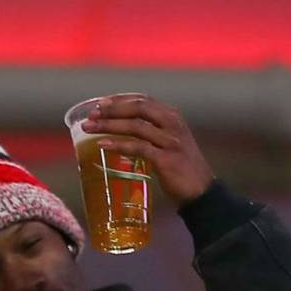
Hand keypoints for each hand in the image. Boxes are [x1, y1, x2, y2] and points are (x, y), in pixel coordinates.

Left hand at [80, 94, 214, 205]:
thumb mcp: (168, 141)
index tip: (99, 103)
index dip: (119, 100)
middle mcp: (173, 124)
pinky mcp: (166, 159)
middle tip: (91, 114)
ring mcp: (170, 141)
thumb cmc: (180, 166)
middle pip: (138, 108)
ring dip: (109, 125)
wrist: (201, 191)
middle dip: (112, 109)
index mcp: (172, 116)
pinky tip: (102, 145)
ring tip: (89, 127)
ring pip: (135, 126)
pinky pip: (138, 148)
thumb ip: (150, 131)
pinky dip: (118, 145)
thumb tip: (118, 126)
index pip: (143, 100)